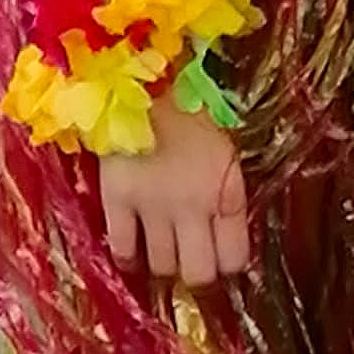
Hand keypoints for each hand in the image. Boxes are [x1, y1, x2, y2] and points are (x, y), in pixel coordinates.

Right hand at [100, 90, 248, 287]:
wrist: (143, 75)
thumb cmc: (192, 111)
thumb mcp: (225, 154)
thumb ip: (226, 198)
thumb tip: (225, 245)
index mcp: (227, 194)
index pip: (235, 260)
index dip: (227, 266)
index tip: (218, 260)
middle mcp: (194, 208)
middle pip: (199, 275)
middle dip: (196, 277)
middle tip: (189, 267)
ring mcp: (154, 206)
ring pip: (163, 267)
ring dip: (163, 266)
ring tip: (161, 252)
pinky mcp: (118, 198)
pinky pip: (124, 248)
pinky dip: (128, 258)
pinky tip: (132, 255)